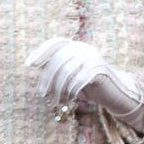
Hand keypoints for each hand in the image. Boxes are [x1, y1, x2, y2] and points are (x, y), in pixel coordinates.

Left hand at [25, 38, 143, 129]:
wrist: (114, 90)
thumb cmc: (87, 84)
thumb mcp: (70, 73)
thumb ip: (56, 67)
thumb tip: (32, 63)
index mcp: (76, 45)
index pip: (55, 43)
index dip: (41, 52)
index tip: (29, 65)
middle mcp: (84, 48)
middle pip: (58, 60)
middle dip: (47, 79)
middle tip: (43, 94)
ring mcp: (92, 58)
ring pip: (66, 72)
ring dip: (58, 89)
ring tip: (56, 100)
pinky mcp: (98, 70)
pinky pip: (78, 81)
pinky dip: (70, 92)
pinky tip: (70, 99)